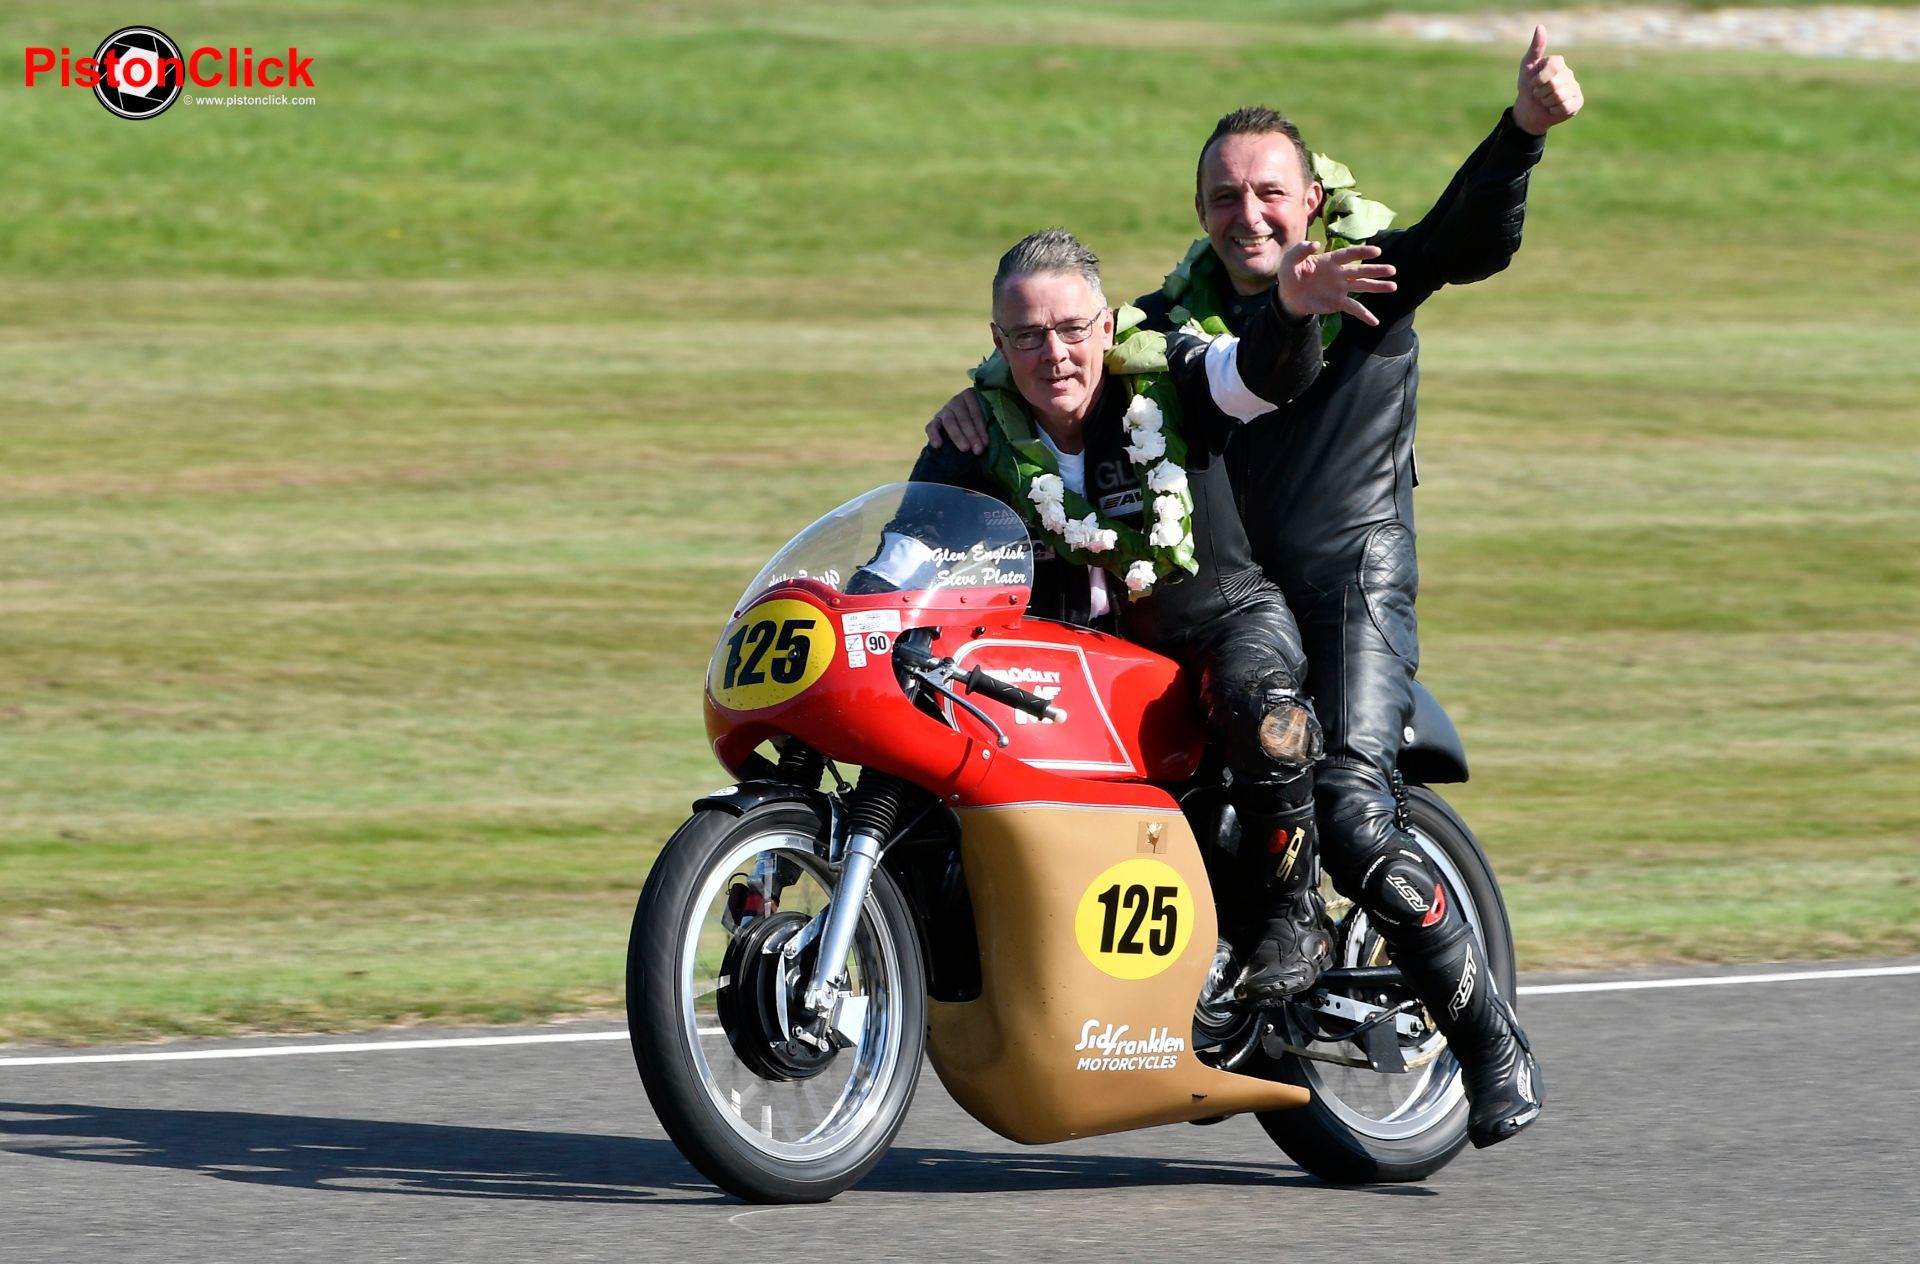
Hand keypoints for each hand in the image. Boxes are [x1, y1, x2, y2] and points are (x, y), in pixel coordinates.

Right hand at [925, 389, 987, 453]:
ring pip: (949, 421)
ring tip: (964, 449)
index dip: (981, 429)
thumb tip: (986, 443)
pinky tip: (938, 445)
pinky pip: (931, 427)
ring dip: (957, 436)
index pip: (976, 412)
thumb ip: (986, 428)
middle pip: (963, 417)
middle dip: (971, 435)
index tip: (986, 443)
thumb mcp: (985, 421)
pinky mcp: (935, 421)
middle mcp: (957, 400)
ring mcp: (945, 410)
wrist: (964, 429)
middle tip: (978, 450)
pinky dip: (934, 435)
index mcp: (971, 396)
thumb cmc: (979, 425)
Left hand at [1277, 240, 1396, 326]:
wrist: (1288, 296)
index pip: (1348, 254)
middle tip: (1392, 270)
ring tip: (1393, 286)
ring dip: (1377, 287)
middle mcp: (1339, 274)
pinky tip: (1375, 322)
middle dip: (1376, 271)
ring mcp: (1341, 288)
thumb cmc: (1291, 274)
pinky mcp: (1338, 303)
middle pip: (1360, 271)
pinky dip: (1364, 315)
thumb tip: (1315, 244)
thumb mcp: (1290, 260)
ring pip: (1362, 286)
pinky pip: (1354, 309)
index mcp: (1330, 261)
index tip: (1377, 251)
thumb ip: (1301, 250)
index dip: (1362, 252)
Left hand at [1513, 25, 1582, 134]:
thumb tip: (1540, 26)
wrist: (1529, 110)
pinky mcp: (1578, 102)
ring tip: (1546, 101)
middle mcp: (1569, 73)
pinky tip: (1554, 108)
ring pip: (1559, 97)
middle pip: (1554, 84)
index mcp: (1558, 62)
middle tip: (1539, 94)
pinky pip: (1566, 107)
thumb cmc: (1527, 87)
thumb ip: (1535, 48)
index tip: (1534, 83)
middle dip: (1541, 93)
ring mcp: (1575, 87)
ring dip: (1547, 102)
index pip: (1551, 68)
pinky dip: (1555, 110)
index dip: (1538, 80)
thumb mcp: (1527, 66)